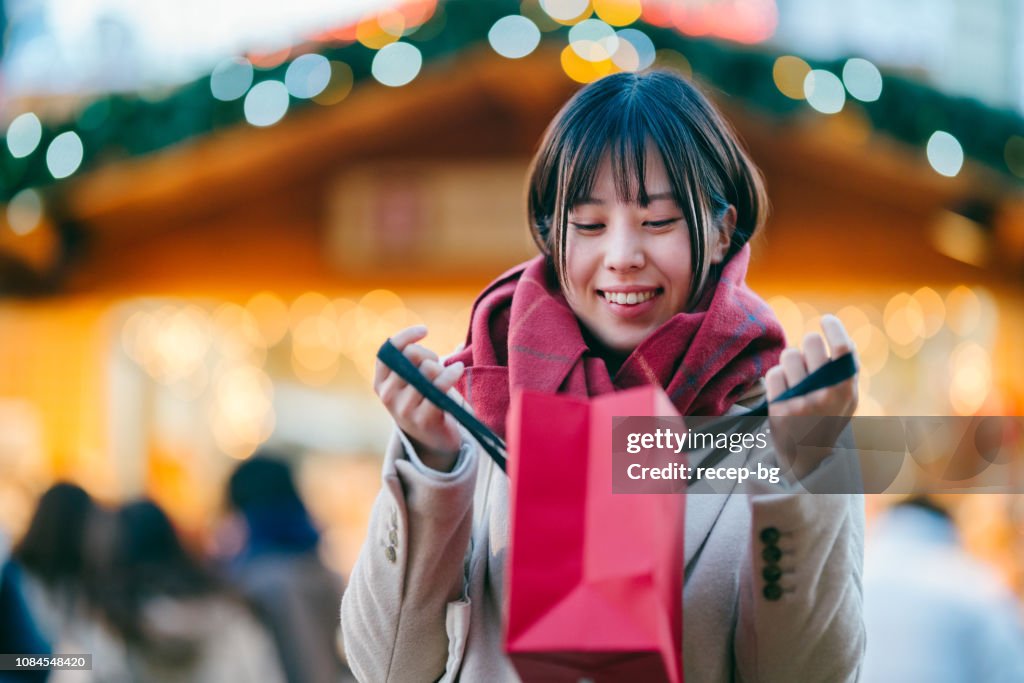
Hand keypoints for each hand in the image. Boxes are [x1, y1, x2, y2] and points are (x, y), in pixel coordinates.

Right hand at [374, 326, 465, 471]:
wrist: (434, 440)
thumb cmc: (425, 402)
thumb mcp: (412, 381)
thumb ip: (416, 360)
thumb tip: (447, 340)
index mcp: (380, 382)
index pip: (388, 350)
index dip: (406, 336)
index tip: (425, 331)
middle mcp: (387, 395)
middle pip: (412, 355)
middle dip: (430, 355)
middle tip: (438, 366)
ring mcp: (403, 408)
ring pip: (427, 368)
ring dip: (442, 367)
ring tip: (447, 376)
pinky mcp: (423, 418)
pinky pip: (439, 386)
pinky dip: (451, 374)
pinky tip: (458, 369)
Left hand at [765, 314, 857, 479]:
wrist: (807, 458)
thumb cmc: (827, 419)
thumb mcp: (846, 399)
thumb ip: (845, 370)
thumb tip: (838, 333)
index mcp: (846, 389)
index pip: (843, 348)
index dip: (834, 328)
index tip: (826, 320)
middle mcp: (826, 394)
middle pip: (811, 342)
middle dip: (807, 345)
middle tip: (807, 358)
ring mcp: (802, 401)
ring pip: (789, 355)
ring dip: (790, 363)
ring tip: (795, 379)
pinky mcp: (780, 409)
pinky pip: (773, 374)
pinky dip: (777, 379)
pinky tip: (783, 391)